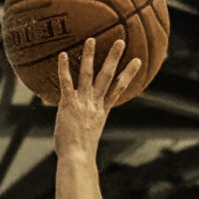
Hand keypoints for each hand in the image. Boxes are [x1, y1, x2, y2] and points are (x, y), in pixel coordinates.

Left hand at [53, 35, 141, 160]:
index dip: (128, 74)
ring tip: (91, 40)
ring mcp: (83, 103)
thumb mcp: (87, 136)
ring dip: (90, 56)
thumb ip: (86, 125)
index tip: (136, 61)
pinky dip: (64, 69)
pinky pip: (66, 83)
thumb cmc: (80, 153)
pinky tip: (62, 55)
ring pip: (88, 75)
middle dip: (114, 58)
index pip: (118, 89)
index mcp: (102, 111)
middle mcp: (95, 104)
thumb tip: (81, 127)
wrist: (77, 158)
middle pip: (108, 76)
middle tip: (121, 41)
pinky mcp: (69, 104)